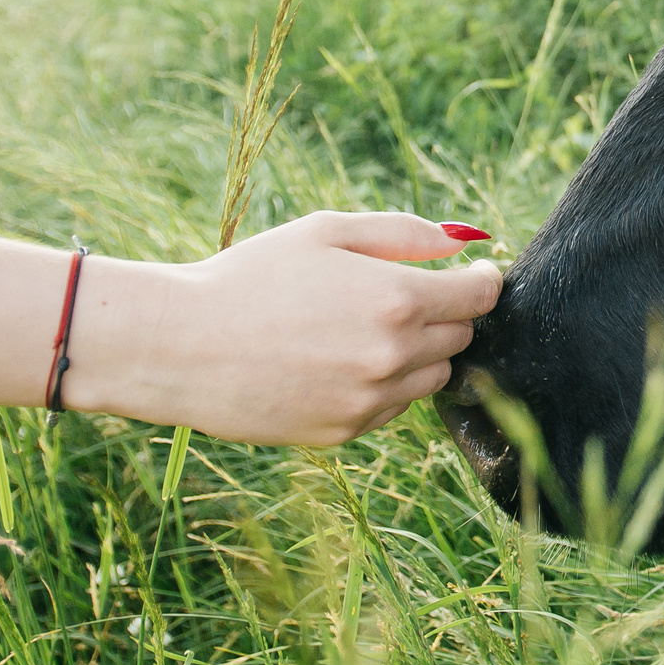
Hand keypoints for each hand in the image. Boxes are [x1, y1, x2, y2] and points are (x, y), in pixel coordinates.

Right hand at [59, 212, 501, 445]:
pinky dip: (385, 385)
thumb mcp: (326, 232)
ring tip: (366, 329)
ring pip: (433, 378)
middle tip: (405, 295)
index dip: (482, 281)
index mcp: (398, 300)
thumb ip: (404, 234)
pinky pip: (393, 407)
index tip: (474, 275)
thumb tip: (464, 243)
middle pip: (461, 338)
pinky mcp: (346, 432)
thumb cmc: (251, 276)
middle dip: (446, 313)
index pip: (480, 297)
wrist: (181, 344)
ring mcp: (371, 401)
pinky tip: (340, 361)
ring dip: (420, 353)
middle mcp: (394, 357)